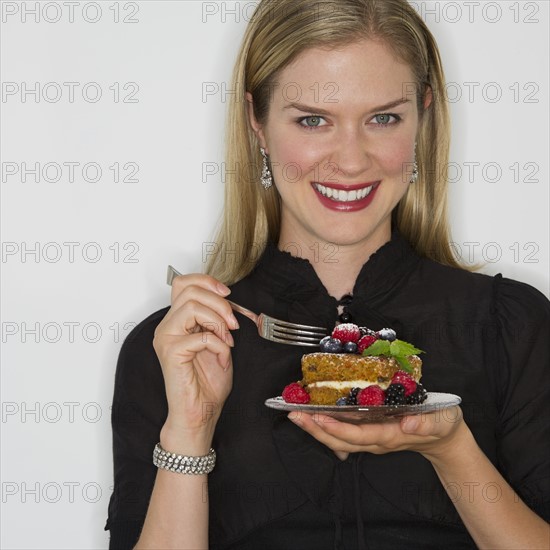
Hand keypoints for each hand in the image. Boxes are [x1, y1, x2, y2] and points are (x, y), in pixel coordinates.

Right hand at [153, 273, 238, 453]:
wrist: (200, 413)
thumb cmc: (207, 383)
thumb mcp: (218, 342)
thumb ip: (216, 319)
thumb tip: (228, 300)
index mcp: (176, 321)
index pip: (182, 283)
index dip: (206, 281)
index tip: (227, 295)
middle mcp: (167, 326)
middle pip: (190, 290)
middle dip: (220, 304)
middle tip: (233, 324)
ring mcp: (166, 338)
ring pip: (192, 306)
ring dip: (218, 321)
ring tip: (228, 340)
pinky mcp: (171, 353)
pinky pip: (202, 336)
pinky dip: (220, 346)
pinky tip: (222, 359)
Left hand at [288, 406, 464, 462]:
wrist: (443, 438)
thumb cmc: (442, 425)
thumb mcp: (441, 420)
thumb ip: (426, 423)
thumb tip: (408, 423)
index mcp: (390, 435)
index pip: (357, 435)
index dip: (335, 428)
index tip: (317, 417)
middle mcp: (376, 440)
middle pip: (340, 440)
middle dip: (315, 429)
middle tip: (293, 414)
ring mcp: (371, 438)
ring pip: (338, 438)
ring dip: (316, 427)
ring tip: (296, 414)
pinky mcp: (370, 433)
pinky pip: (343, 435)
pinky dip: (327, 427)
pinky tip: (314, 419)